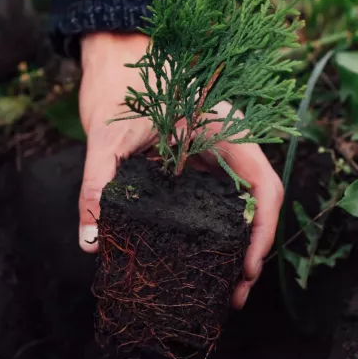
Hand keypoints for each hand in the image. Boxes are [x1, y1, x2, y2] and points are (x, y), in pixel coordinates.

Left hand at [77, 31, 284, 308]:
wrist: (111, 63)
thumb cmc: (118, 89)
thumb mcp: (106, 138)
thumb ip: (97, 185)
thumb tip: (93, 242)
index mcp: (225, 130)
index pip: (264, 185)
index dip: (263, 231)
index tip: (246, 267)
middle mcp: (227, 146)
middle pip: (256, 206)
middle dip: (249, 253)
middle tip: (233, 295)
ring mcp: (214, 158)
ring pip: (238, 210)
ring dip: (233, 250)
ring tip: (220, 292)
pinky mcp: (196, 169)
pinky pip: (214, 205)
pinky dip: (212, 236)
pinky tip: (198, 263)